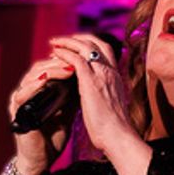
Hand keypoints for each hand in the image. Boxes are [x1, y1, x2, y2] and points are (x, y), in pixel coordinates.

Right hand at [7, 55, 77, 174]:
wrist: (42, 160)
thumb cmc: (53, 137)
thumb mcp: (67, 112)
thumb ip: (73, 95)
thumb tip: (88, 77)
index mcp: (39, 90)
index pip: (49, 66)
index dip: (63, 60)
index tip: (80, 57)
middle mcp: (27, 92)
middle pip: (40, 67)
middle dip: (58, 62)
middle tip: (75, 59)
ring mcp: (20, 101)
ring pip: (31, 77)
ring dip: (49, 70)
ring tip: (66, 68)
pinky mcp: (15, 112)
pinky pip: (21, 95)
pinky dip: (33, 86)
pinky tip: (44, 81)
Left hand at [46, 34, 138, 156]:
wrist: (118, 136)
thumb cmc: (114, 129)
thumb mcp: (111, 106)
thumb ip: (104, 96)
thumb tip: (97, 97)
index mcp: (116, 77)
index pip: (106, 50)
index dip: (91, 44)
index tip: (77, 45)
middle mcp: (110, 72)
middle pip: (96, 43)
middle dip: (78, 38)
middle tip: (63, 40)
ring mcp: (101, 75)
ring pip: (85, 47)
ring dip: (68, 42)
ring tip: (55, 42)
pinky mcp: (90, 82)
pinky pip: (76, 59)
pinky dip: (65, 53)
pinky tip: (56, 53)